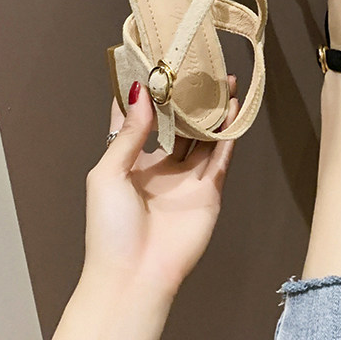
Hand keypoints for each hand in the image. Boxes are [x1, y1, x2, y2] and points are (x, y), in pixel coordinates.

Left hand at [54, 77, 238, 339]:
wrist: (136, 274)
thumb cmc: (109, 231)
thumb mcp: (107, 174)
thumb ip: (128, 134)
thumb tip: (141, 93)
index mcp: (132, 162)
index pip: (141, 120)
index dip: (148, 95)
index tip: (156, 66)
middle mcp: (161, 166)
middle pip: (179, 123)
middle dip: (190, 97)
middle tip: (200, 69)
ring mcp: (187, 178)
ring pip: (203, 135)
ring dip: (213, 109)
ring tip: (224, 81)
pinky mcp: (209, 189)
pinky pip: (221, 154)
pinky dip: (228, 132)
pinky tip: (233, 109)